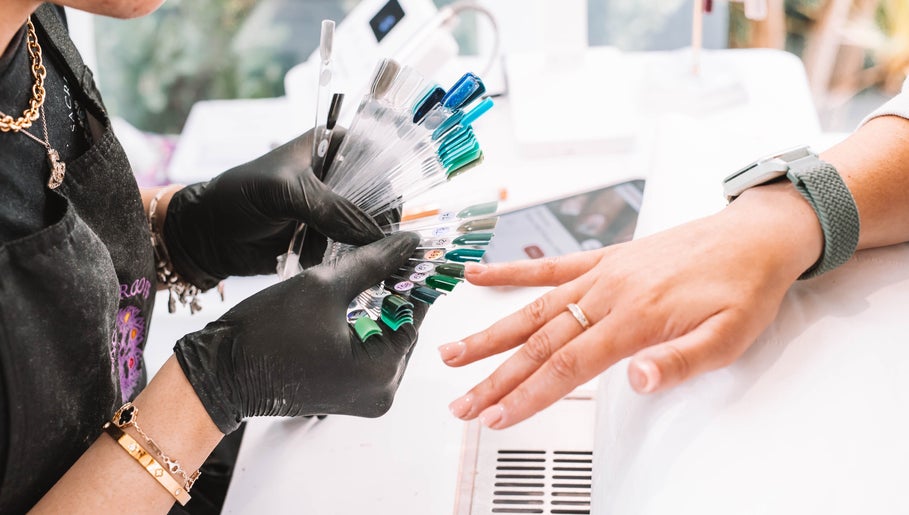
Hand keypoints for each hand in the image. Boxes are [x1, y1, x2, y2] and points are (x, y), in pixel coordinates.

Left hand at [163, 128, 386, 288]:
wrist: (207, 236)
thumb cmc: (239, 196)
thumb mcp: (286, 193)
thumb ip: (332, 210)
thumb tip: (375, 236)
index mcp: (332, 147)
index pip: (378, 159)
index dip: (391, 184)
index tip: (395, 215)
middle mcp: (339, 178)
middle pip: (380, 198)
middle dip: (385, 222)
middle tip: (393, 248)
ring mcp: (334, 211)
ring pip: (369, 228)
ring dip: (374, 246)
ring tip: (382, 267)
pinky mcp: (327, 241)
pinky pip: (353, 250)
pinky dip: (358, 262)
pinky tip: (363, 275)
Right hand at [173, 232, 425, 433]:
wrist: (221, 372)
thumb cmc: (267, 332)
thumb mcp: (324, 286)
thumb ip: (373, 263)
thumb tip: (408, 243)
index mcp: (381, 372)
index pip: (414, 316)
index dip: (412, 280)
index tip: (411, 252)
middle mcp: (381, 394)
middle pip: (403, 330)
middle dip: (394, 296)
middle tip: (386, 258)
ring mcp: (365, 399)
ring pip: (387, 341)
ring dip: (379, 311)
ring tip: (367, 276)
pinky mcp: (348, 396)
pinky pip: (369, 355)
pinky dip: (365, 329)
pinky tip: (352, 302)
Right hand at [440, 183, 823, 428]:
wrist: (756, 236)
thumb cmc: (744, 288)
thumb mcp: (730, 337)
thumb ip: (680, 361)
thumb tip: (636, 379)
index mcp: (636, 318)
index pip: (567, 366)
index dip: (527, 395)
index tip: (497, 417)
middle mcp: (608, 294)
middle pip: (538, 343)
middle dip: (495, 378)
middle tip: (463, 403)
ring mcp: (601, 274)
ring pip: (533, 309)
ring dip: (490, 335)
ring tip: (454, 353)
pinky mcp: (604, 259)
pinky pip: (550, 266)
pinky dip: (512, 273)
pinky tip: (480, 277)